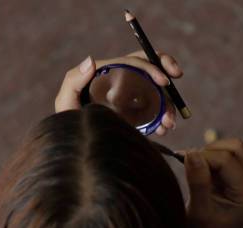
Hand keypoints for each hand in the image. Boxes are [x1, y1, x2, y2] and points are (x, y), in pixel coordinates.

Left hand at [54, 51, 183, 135]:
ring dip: (168, 104)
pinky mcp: (137, 118)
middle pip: (149, 68)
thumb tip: (91, 60)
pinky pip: (156, 113)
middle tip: (177, 77)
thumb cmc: (67, 125)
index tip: (163, 80)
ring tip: (169, 123)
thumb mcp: (65, 103)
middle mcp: (122, 83)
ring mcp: (131, 100)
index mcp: (108, 74)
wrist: (77, 152)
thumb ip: (73, 81)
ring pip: (157, 93)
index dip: (152, 65)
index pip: (134, 61)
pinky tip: (164, 129)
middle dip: (166, 69)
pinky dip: (165, 119)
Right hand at [185, 139, 242, 227]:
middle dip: (208, 152)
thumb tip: (190, 153)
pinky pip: (229, 154)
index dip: (202, 158)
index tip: (180, 162)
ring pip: (233, 147)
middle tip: (189, 167)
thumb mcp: (199, 211)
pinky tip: (200, 172)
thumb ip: (197, 182)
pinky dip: (212, 158)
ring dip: (210, 153)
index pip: (225, 160)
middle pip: (234, 148)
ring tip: (195, 171)